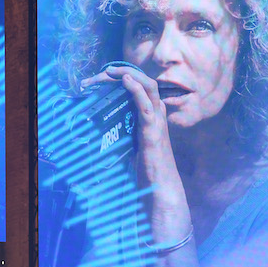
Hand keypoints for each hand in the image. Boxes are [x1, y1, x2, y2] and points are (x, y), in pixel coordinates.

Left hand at [81, 66, 195, 266]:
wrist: (162, 196)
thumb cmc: (149, 178)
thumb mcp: (134, 151)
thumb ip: (127, 138)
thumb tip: (107, 133)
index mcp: (151, 123)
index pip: (141, 93)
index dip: (126, 81)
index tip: (106, 77)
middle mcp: (157, 120)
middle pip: (145, 85)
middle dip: (124, 74)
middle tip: (104, 71)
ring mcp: (157, 126)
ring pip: (148, 90)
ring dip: (129, 77)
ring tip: (112, 70)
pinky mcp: (154, 135)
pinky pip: (147, 107)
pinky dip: (137, 91)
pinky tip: (126, 82)